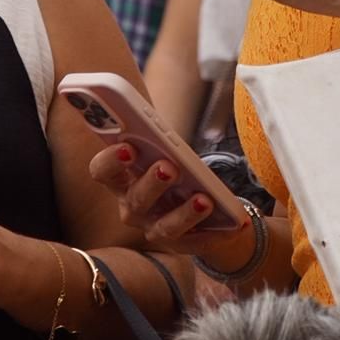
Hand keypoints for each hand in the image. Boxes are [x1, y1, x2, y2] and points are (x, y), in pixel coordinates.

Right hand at [86, 143, 251, 266]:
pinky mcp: (181, 244)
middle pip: (136, 199)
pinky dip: (217, 232)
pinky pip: (198, 241)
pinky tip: (236, 222)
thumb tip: (143, 95)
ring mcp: (155, 228)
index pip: (102, 171)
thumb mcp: (160, 146)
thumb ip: (151, 130)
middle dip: (152, 183)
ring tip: (204, 199)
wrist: (192, 199)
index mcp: (121, 179)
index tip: (127, 146)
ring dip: (184, 213)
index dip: (110, 160)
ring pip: (166, 226)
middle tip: (168, 167)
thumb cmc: (170, 162)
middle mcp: (132, 207)